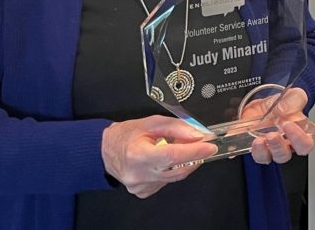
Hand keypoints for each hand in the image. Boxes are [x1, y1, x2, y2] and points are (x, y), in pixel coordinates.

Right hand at [101, 116, 217, 198]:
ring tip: (177, 149)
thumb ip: (177, 127)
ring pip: (174, 177)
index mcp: (138, 155)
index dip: (195, 151)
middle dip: (194, 157)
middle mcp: (139, 174)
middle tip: (202, 146)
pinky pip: (166, 182)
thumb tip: (198, 134)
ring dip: (183, 163)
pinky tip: (164, 162)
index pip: (173, 156)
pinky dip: (171, 170)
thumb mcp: (151, 122)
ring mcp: (141, 186)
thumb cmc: (126, 135)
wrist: (105, 151)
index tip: (210, 146)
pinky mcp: (143, 192)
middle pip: (178, 169)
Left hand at [240, 88, 314, 164]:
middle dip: (277, 146)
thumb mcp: (294, 96)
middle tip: (272, 135)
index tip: (289, 125)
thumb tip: (283, 112)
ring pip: (266, 158)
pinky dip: (242, 149)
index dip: (298, 139)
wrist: (269, 101)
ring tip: (258, 140)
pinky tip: (240, 142)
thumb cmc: (285, 103)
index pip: (304, 145)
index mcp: (297, 135)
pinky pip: (246, 151)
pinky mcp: (252, 144)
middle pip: (283, 155)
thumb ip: (293, 102)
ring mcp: (267, 147)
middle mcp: (283, 145)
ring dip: (261, 151)